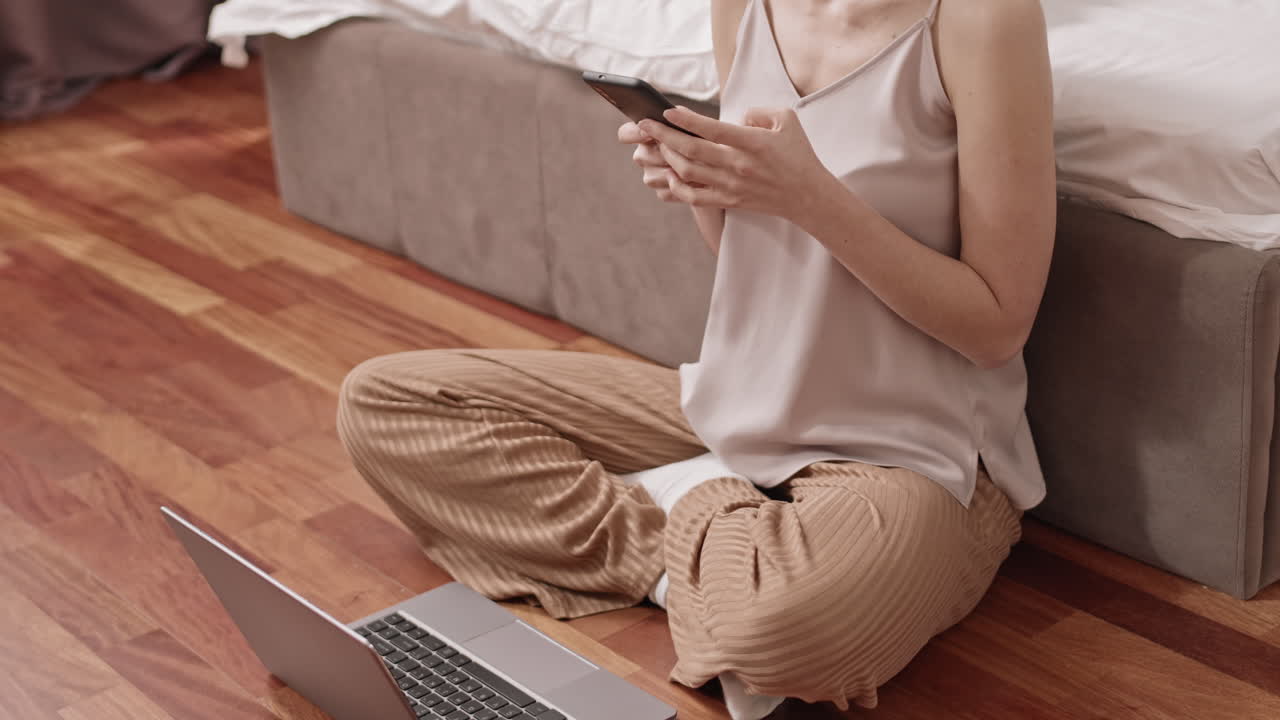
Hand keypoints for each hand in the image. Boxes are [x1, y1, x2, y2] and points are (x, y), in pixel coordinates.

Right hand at [617, 120, 706, 202]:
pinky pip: (664, 193)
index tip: (648, 131)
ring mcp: (653, 175)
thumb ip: (682, 116)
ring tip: (695, 167)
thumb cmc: (707, 137)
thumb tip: (670, 113)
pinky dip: (680, 188)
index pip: (626, 133)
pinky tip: (696, 182)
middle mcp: (645, 154)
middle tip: (681, 150)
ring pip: (651, 177)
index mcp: (646, 133)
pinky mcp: (664, 192)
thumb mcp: (697, 124)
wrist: (721, 164)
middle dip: (661, 154)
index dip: (634, 133)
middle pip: (640, 156)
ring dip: (672, 172)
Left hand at [637, 105, 834, 223]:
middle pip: (691, 150)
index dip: (686, 119)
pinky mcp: (729, 200)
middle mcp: (738, 165)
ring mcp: (731, 185)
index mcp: (752, 142)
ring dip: (668, 157)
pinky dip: (677, 187)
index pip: (712, 129)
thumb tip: (734, 116)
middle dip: (664, 135)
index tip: (668, 110)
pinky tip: (670, 175)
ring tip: (658, 145)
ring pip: (688, 172)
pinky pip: (695, 197)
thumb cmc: (797, 155)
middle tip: (645, 124)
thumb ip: (758, 111)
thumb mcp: (787, 120)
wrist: (807, 196)